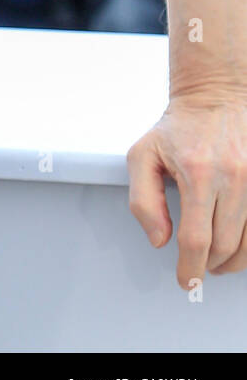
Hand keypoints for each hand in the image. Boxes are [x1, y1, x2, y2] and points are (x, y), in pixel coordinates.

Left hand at [127, 92, 246, 286]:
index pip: (197, 239)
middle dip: (209, 264)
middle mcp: (233, 178)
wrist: (215, 98)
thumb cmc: (177, 128)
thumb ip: (143, 201)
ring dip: (232, 260)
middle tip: (197, 267)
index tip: (185, 281)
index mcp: (197, 173)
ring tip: (216, 260)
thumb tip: (159, 239)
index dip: (190, 268)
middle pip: (226, 245)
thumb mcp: (142, 156)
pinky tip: (236, 245)